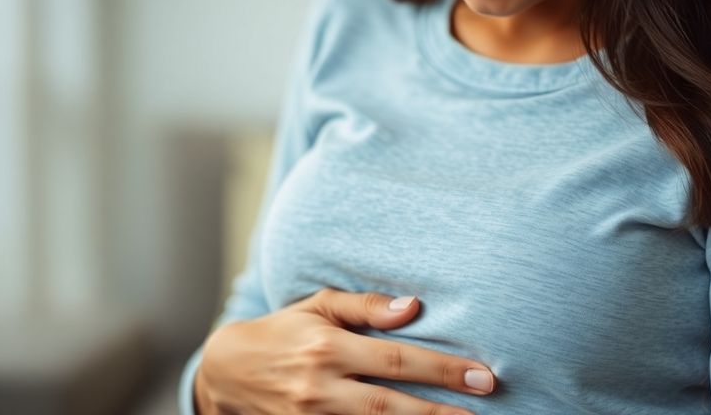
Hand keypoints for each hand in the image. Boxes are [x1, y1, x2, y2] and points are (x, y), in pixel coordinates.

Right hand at [194, 287, 495, 414]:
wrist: (226, 372)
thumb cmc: (284, 331)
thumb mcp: (320, 306)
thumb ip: (367, 308)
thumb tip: (414, 307)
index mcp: (327, 346)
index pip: (396, 360)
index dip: (442, 368)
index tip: (482, 376)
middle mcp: (319, 386)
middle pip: (390, 405)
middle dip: (440, 410)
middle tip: (484, 409)